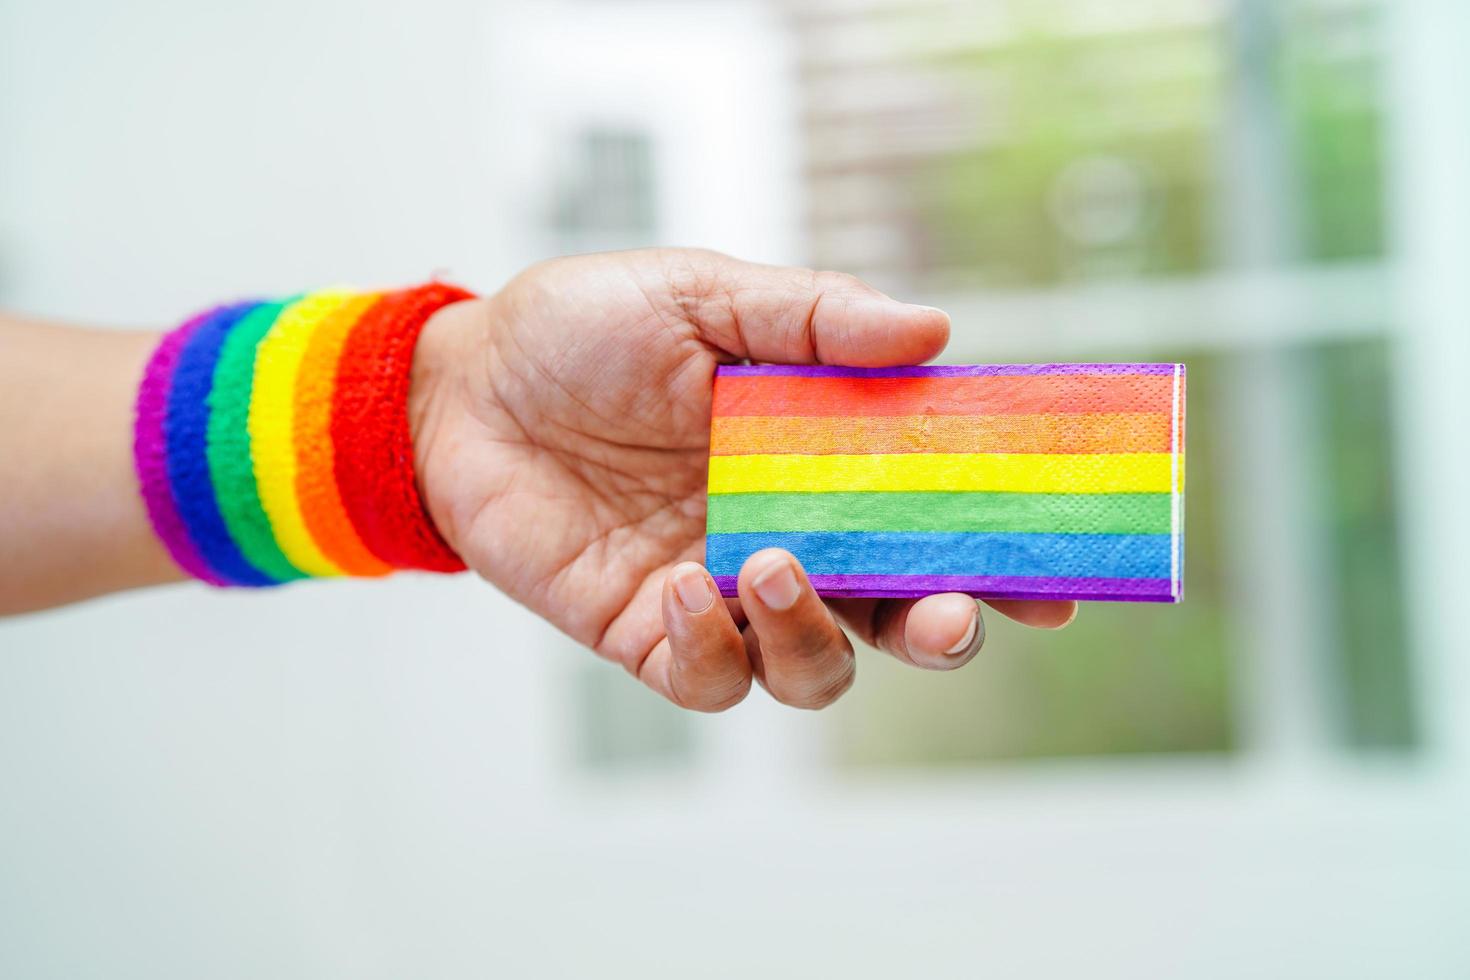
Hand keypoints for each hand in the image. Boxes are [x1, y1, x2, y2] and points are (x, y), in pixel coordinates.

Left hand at [409, 249, 1075, 710]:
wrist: (459, 383)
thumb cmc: (584, 328)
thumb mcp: (701, 294)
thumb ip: (811, 317)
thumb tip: (932, 333)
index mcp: (819, 455)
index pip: (932, 512)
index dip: (998, 548)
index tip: (1055, 571)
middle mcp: (787, 531)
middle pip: (894, 614)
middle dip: (941, 629)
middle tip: (952, 611)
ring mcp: (721, 589)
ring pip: (813, 668)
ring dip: (818, 637)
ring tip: (777, 561)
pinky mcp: (649, 631)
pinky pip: (709, 678)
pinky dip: (715, 647)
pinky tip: (686, 582)